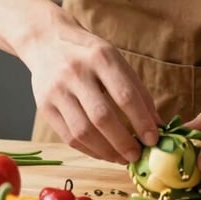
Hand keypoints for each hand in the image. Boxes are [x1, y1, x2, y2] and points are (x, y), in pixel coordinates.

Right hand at [23, 11, 161, 164]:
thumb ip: (136, 90)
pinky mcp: (44, 106)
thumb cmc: (88, 53)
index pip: (125, 95)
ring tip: (121, 158)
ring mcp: (57, 90)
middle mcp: (76, 72)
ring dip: (106, 151)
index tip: (153, 139)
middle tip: (137, 155)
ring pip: (83, 132)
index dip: (142, 121)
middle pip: (102, 117)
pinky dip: (89, 150)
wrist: (46, 41)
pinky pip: (69, 137)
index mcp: (101, 56)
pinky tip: (103, 152)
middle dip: (123, 142)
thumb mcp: (115, 59)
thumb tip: (156, 124)